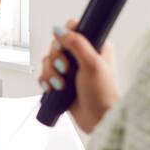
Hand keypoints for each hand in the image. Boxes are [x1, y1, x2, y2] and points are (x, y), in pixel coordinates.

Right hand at [38, 18, 118, 133]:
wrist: (100, 120)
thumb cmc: (104, 95)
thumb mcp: (92, 64)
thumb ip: (76, 44)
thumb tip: (60, 30)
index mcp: (95, 46)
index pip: (73, 30)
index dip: (64, 38)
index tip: (64, 49)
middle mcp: (82, 56)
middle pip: (56, 46)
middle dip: (55, 60)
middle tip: (65, 70)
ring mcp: (72, 70)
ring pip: (49, 61)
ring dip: (50, 73)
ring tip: (61, 84)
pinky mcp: (63, 82)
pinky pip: (45, 75)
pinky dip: (46, 81)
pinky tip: (53, 88)